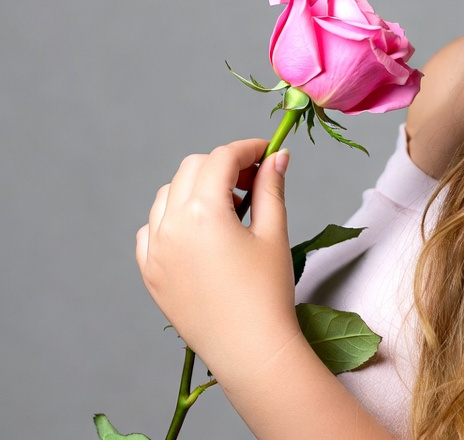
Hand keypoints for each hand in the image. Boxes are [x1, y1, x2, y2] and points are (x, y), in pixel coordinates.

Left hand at [135, 140, 299, 380]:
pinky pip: (152, 228)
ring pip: (169, 194)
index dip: (248, 149)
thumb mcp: (273, 232)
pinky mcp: (150, 272)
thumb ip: (271, 187)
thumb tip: (277, 156)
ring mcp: (155, 250)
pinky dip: (173, 218)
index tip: (268, 153)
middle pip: (192, 168)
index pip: (221, 158)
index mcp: (203, 213)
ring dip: (197, 188)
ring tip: (229, 207)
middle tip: (253, 180)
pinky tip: (201, 231)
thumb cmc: (267, 292)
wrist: (249, 349)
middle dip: (223, 165)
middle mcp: (171, 226)